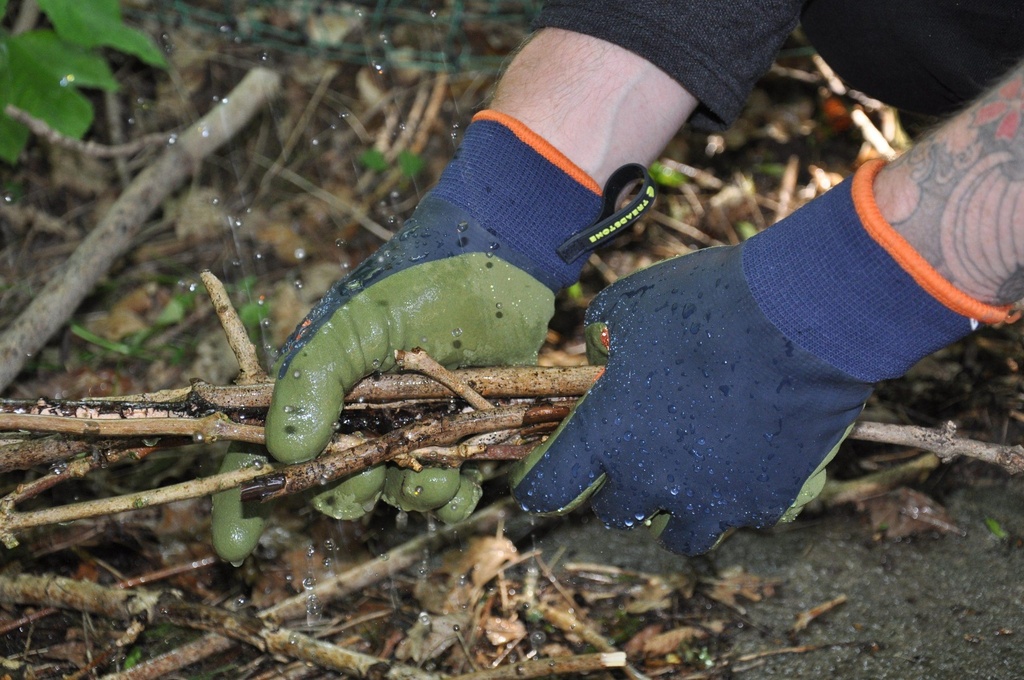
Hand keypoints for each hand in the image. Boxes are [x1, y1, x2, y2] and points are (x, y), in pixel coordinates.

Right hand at [208, 110, 605, 562]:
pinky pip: (448, 490)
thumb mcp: (353, 326)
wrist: (496, 266)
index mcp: (315, 390)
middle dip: (350, 492)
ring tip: (439, 473)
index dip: (243, 501)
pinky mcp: (454, 434)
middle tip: (369, 476)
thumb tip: (284, 452)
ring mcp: (406, 429)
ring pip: (394, 494)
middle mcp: (356, 418)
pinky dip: (455, 495)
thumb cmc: (415, 287)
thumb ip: (313, 382)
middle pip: (333, 485)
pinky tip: (467, 479)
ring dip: (413, 495)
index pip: (262, 451)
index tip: (237, 545)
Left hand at [511, 244, 872, 553]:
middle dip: (617, 488)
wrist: (802, 319)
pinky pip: (737, 515)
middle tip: (632, 459)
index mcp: (605, 436)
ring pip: (676, 533)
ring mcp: (708, 499)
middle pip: (615, 513)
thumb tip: (599, 363)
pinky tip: (741, 463)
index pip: (548, 488)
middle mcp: (649, 480)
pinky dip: (733, 497)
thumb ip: (599, 345)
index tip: (541, 484)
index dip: (539, 486)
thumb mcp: (626, 307)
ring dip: (672, 511)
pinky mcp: (762, 502)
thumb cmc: (706, 303)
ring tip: (685, 478)